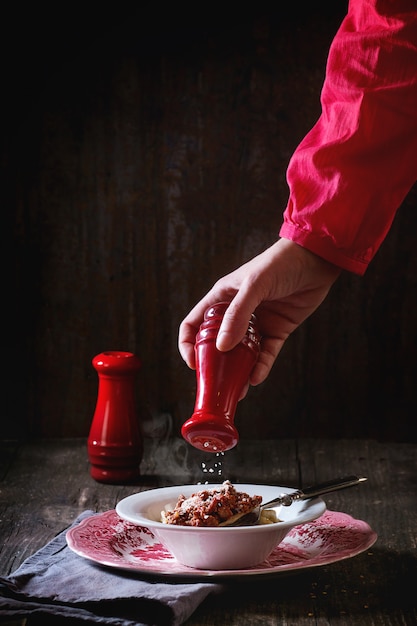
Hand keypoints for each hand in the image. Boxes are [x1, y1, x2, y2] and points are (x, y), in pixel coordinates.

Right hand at [178, 238, 340, 393]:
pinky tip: (256, 378)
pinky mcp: (278, 331)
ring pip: (241, 353)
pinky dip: (261, 367)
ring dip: (238, 371)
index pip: (194, 323)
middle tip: (215, 382)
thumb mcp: (254, 285)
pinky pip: (265, 354)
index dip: (188, 344)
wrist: (316, 259)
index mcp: (222, 297)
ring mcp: (257, 323)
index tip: (193, 363)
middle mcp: (236, 312)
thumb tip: (221, 347)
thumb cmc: (280, 263)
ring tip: (237, 390)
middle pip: (217, 344)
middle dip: (214, 364)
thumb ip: (237, 315)